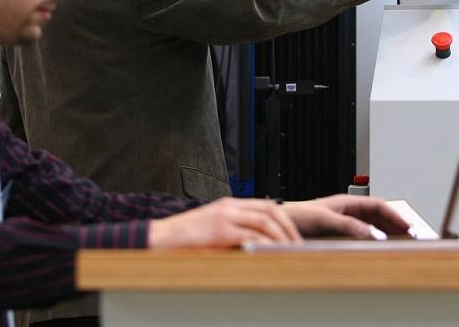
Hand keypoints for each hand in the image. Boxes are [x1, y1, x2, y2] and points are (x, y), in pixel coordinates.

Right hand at [148, 197, 302, 248]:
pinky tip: (270, 254)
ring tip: (288, 251)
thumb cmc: (185, 236)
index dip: (283, 219)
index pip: (266, 204)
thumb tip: (256, 242)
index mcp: (229, 204)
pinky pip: (249, 236)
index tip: (293, 235)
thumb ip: (233, 228)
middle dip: (288, 227)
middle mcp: (229, 207)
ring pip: (264, 222)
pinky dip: (264, 245)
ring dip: (280, 237)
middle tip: (297, 244)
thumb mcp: (212, 227)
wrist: (161, 237)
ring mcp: (225, 217)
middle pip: (270, 210)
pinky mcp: (219, 232)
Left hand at [283, 195, 411, 238]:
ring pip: (372, 225)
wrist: (280, 224)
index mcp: (347, 201)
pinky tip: (378, 248)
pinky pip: (362, 234)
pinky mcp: (338, 232)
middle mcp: (347, 210)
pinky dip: (374, 239)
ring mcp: (343, 221)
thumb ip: (350, 226)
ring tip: (399, 242)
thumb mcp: (327, 220)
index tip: (408, 226)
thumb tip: (374, 234)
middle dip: (395, 224)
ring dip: (386, 232)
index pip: (378, 205)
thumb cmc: (298, 215)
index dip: (395, 215)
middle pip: (378, 215)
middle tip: (410, 236)